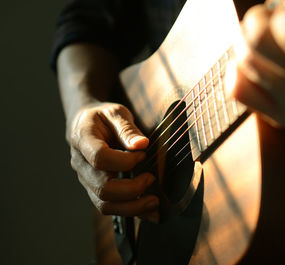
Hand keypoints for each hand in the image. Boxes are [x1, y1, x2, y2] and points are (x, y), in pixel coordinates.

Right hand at [68, 102, 159, 222]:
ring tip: (155, 201)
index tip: (142, 155)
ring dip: (133, 207)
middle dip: (133, 189)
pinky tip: (150, 212)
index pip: (100, 158)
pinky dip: (132, 212)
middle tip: (152, 178)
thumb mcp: (115, 112)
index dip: (125, 161)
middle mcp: (81, 164)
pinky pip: (110, 208)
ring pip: (105, 204)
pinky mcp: (95, 189)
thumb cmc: (102, 117)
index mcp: (83, 139)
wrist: (85, 124)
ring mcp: (87, 180)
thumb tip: (142, 145)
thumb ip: (127, 129)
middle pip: (103, 188)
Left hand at [231, 2, 284, 143]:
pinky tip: (255, 62)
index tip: (282, 11)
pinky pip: (237, 89)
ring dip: (245, 43)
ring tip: (264, 40)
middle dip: (253, 22)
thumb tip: (273, 2)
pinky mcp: (278, 119)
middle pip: (255, 45)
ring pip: (244, 64)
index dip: (278, 13)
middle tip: (265, 20)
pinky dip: (238, 68)